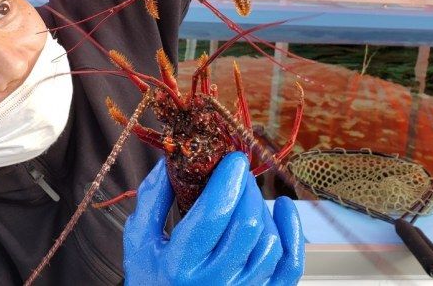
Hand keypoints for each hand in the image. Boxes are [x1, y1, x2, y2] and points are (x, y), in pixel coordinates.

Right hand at [123, 153, 304, 284]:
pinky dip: (292, 232)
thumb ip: (152, 199)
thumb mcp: (139, 241)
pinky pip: (290, 265)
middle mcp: (214, 283)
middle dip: (246, 189)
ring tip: (245, 196)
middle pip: (247, 224)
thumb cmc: (150, 279)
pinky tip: (283, 207)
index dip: (229, 180)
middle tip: (237, 174)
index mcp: (180, 265)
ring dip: (261, 208)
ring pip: (269, 241)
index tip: (234, 158)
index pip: (214, 214)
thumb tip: (171, 160)